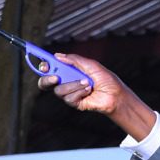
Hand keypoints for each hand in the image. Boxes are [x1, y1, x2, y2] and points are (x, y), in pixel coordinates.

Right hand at [39, 54, 155, 140]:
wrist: (115, 95)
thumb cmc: (106, 79)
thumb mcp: (90, 65)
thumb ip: (74, 60)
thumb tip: (58, 55)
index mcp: (69, 71)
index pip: (52, 69)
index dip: (44, 66)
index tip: (44, 64)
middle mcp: (67, 82)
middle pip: (47, 83)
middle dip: (47, 79)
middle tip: (56, 77)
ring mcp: (70, 93)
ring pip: (59, 91)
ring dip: (73, 85)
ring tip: (86, 83)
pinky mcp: (75, 103)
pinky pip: (69, 98)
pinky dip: (79, 93)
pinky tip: (88, 91)